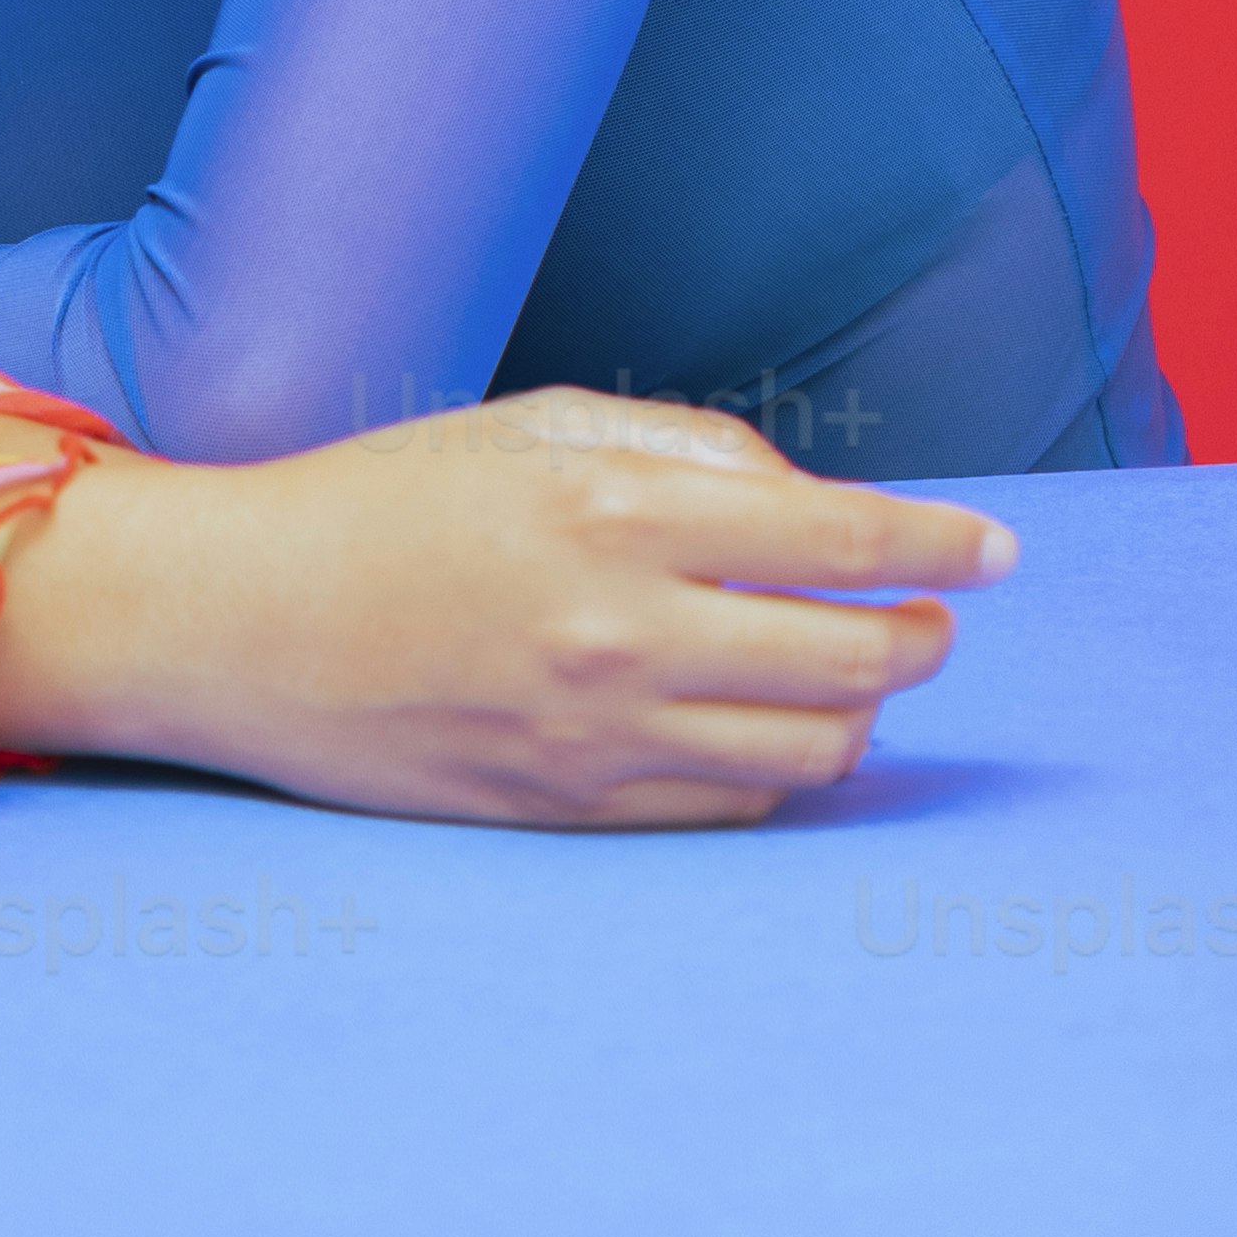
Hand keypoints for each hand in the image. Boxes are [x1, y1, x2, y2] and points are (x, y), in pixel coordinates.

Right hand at [0, 387, 1012, 830]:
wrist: (239, 624)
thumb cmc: (381, 502)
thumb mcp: (532, 426)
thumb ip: (689, 447)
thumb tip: (810, 505)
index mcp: (616, 516)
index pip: (844, 540)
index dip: (945, 547)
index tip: (997, 552)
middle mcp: (623, 636)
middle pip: (858, 662)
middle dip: (921, 636)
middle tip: (924, 614)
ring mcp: (599, 739)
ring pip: (814, 754)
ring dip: (861, 711)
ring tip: (846, 672)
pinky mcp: (571, 810)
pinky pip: (732, 810)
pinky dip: (777, 769)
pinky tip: (758, 727)